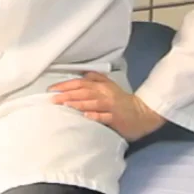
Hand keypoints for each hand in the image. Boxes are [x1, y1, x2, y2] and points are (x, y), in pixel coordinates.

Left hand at [50, 71, 164, 141]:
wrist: (142, 113)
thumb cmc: (122, 101)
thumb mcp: (109, 86)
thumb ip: (95, 79)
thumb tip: (81, 74)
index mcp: (101, 86)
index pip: (80, 83)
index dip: (66, 85)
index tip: (52, 89)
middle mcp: (105, 94)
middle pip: (84, 92)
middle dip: (67, 94)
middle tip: (52, 98)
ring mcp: (110, 106)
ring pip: (92, 103)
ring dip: (78, 103)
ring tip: (64, 105)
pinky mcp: (116, 118)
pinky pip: (104, 117)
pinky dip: (95, 116)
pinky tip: (85, 116)